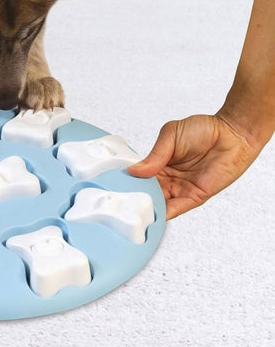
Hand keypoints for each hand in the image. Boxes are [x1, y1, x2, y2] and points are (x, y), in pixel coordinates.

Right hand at [127, 114, 261, 219]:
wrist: (231, 134)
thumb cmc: (203, 129)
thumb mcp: (171, 135)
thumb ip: (155, 155)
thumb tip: (135, 170)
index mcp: (159, 162)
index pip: (139, 175)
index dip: (128, 180)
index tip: (114, 185)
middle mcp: (168, 177)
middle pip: (147, 192)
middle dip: (135, 197)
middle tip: (120, 202)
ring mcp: (180, 188)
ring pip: (159, 203)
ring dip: (147, 208)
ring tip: (132, 212)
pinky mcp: (194, 196)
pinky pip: (176, 208)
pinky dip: (164, 214)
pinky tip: (152, 217)